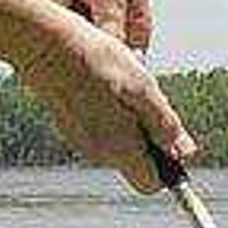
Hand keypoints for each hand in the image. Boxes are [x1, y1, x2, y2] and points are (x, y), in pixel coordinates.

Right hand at [21, 15, 195, 192]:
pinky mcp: (71, 125)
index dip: (168, 166)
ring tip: (123, 87)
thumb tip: (185, 154)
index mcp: (119, 148)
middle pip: (137, 164)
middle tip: (145, 100)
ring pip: (121, 145)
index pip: (152, 183)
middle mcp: (97, 153)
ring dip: (132, 123)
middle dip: (151, 139)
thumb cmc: (95, 62)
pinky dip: (112, 114)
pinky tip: (105, 84)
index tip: (172, 137)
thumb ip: (165, 126)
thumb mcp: (142, 89)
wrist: (42, 44)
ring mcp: (80, 140)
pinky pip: (103, 130)